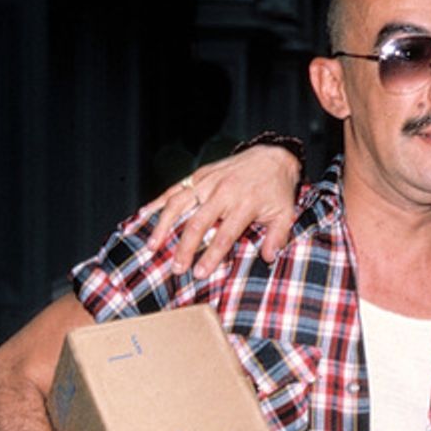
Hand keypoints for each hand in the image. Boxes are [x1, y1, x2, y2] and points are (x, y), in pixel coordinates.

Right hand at [142, 145, 303, 278]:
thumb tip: (268, 257)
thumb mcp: (285, 213)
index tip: (199, 273)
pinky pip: (175, 188)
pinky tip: (144, 213)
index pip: (224, 236)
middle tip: (176, 268)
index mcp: (244, 204)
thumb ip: (277, 236)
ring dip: (163, 226)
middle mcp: (223, 192)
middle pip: (197, 223)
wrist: (272, 157)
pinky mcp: (200, 174)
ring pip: (179, 204)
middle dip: (184, 248)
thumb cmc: (277, 189)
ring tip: (152, 246)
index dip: (210, 256)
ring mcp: (208, 182)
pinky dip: (158, 201)